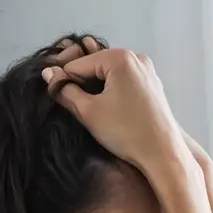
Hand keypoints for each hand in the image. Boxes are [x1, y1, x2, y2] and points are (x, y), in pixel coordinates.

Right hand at [41, 38, 192, 175]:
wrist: (164, 155)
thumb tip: (48, 75)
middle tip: (69, 102)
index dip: (63, 81)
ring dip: (95, 87)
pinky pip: (124, 81)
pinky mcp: (152, 85)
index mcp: (120, 57)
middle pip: (94, 65)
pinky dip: (111, 90)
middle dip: (80, 82)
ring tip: (88, 107)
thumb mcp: (89, 111)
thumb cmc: (126, 133)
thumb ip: (65, 90)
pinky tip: (107, 108)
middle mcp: (136, 57)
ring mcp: (147, 70)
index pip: (78, 64)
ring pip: (109, 74)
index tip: (55, 97)